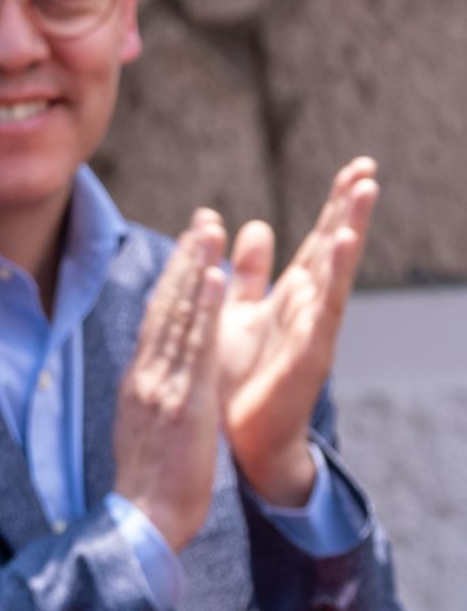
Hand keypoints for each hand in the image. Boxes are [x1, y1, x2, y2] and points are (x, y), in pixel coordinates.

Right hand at [111, 213, 230, 552]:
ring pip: (180, 316)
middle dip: (183, 262)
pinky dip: (203, 308)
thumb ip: (151, 402)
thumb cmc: (149, 489)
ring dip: (195, 269)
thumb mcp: (143, 434)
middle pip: (165, 308)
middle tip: (201, 223)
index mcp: (139, 384)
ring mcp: (163, 386)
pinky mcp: (183, 401)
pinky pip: (196, 346)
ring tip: (209, 231)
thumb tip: (156, 384)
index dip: (172, 284)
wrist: (142, 521)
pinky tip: (213, 278)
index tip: (188, 252)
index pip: (155, 323)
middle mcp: (146, 376)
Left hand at [214, 157, 377, 507]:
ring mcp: (312, 332)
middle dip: (350, 210)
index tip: (357, 168)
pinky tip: (342, 248)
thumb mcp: (242, 314)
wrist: (245, 441)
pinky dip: (332, 279)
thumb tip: (257, 225)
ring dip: (348, 231)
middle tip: (368, 169)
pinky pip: (321, 312)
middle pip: (333, 250)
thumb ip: (250, 274)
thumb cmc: (244, 379)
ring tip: (364, 193)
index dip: (337, 207)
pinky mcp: (307, 356)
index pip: (320, 242)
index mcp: (292, 297)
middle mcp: (308, 309)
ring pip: (334, 273)